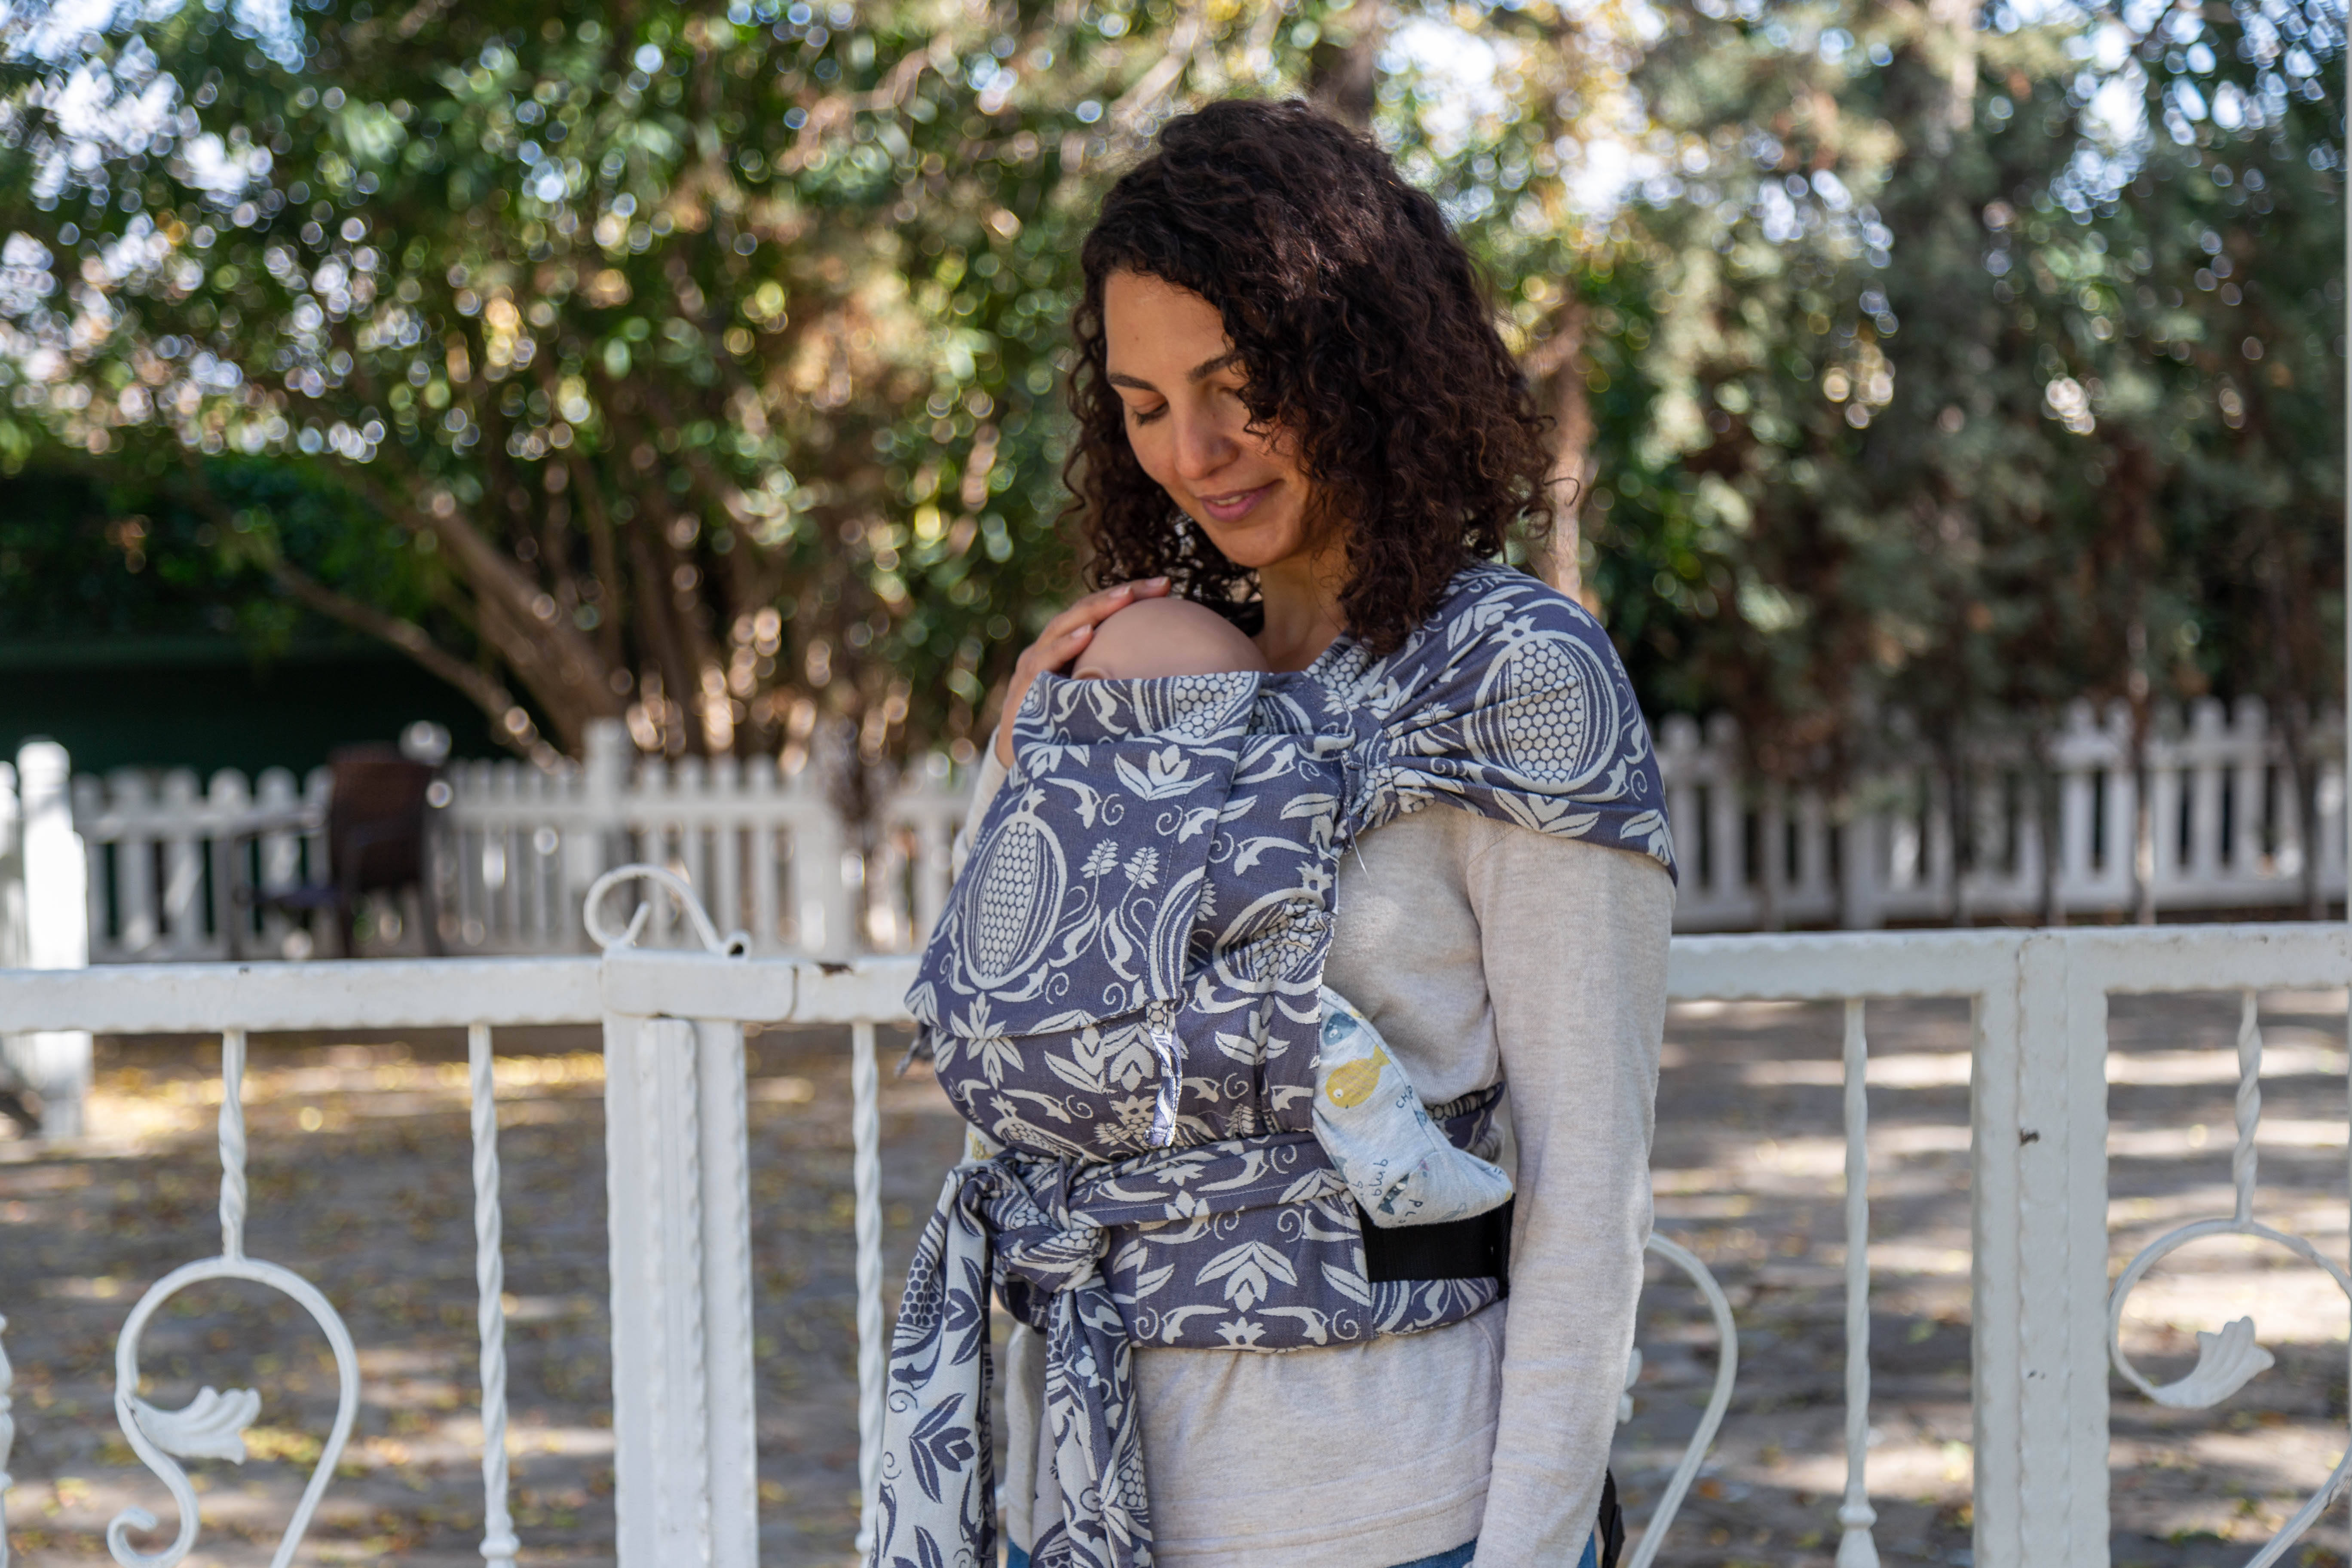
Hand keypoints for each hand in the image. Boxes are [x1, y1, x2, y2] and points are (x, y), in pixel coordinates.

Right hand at [992, 577, 1170, 766]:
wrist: (1026, 762)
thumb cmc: (1066, 730)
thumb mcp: (1097, 700)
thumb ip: (1120, 681)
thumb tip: (1175, 672)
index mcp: (1069, 648)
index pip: (1100, 613)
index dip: (1130, 597)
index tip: (1166, 586)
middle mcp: (1050, 649)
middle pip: (1085, 613)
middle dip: (1121, 596)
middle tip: (1158, 584)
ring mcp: (1034, 666)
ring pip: (1064, 628)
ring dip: (1094, 612)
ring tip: (1124, 597)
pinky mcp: (1024, 688)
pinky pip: (1045, 662)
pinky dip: (1065, 647)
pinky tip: (1086, 635)